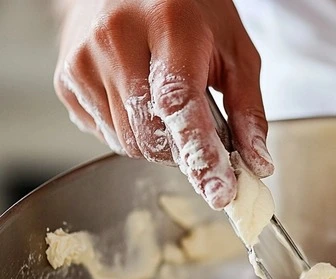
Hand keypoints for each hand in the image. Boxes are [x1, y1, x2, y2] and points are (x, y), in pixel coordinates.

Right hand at [54, 0, 271, 208]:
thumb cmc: (190, 13)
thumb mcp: (235, 51)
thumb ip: (248, 110)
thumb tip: (257, 163)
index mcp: (168, 25)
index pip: (181, 105)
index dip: (202, 155)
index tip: (220, 192)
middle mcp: (117, 39)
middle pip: (151, 136)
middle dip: (183, 152)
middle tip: (201, 134)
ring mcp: (85, 59)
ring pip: (128, 142)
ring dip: (158, 143)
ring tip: (166, 104)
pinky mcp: (67, 78)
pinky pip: (107, 134)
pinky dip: (132, 133)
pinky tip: (139, 100)